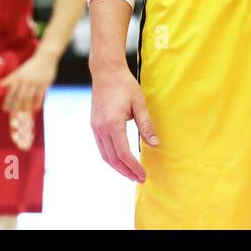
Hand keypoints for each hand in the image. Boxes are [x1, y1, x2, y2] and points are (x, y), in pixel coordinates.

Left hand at [0, 50, 57, 112]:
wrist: (46, 57)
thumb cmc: (31, 65)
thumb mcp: (19, 70)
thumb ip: (10, 78)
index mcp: (19, 76)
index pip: (12, 91)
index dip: (8, 101)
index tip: (5, 109)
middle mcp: (26, 80)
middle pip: (20, 96)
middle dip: (16, 106)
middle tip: (13, 115)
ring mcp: (36, 82)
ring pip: (30, 97)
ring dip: (26, 106)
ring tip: (23, 113)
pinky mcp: (45, 84)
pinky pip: (40, 96)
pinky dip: (37, 103)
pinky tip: (35, 108)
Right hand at [90, 61, 156, 182]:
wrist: (106, 72)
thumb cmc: (125, 85)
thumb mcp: (139, 104)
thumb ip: (146, 125)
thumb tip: (155, 144)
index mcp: (112, 123)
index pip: (123, 153)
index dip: (133, 166)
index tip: (143, 175)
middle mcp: (101, 128)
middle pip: (113, 158)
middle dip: (126, 171)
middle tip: (139, 179)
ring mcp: (95, 127)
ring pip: (105, 155)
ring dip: (118, 167)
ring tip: (130, 174)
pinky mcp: (94, 125)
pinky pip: (102, 147)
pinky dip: (111, 158)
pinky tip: (120, 160)